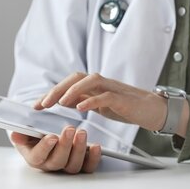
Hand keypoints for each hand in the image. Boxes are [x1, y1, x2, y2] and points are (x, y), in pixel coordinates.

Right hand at [10, 126, 100, 173]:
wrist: (45, 136)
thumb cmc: (35, 133)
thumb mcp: (25, 131)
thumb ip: (21, 132)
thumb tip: (15, 135)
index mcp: (35, 157)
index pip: (38, 156)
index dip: (45, 147)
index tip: (51, 136)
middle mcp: (50, 165)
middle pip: (58, 161)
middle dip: (65, 145)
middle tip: (69, 128)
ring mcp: (66, 166)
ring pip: (73, 165)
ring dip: (79, 149)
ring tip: (82, 132)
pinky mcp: (81, 165)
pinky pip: (88, 167)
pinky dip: (94, 158)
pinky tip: (97, 146)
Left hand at [34, 72, 168, 131]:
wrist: (154, 110)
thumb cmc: (127, 107)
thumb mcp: (100, 104)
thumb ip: (83, 100)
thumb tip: (63, 100)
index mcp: (94, 85)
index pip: (68, 83)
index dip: (51, 92)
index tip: (36, 105)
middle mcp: (101, 83)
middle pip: (75, 78)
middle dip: (56, 89)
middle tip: (42, 104)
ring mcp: (112, 88)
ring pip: (88, 82)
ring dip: (71, 91)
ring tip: (59, 103)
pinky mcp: (123, 98)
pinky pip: (105, 96)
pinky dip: (91, 100)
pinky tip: (80, 108)